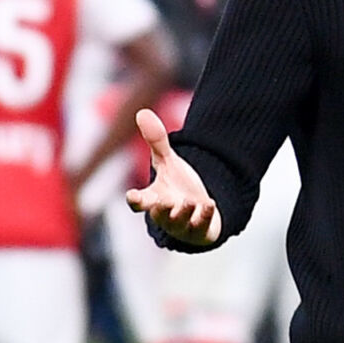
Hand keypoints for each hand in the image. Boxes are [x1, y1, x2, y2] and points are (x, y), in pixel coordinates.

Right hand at [125, 109, 221, 245]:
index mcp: (153, 198)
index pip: (139, 202)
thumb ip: (156, 141)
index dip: (135, 199)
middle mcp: (165, 214)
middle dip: (160, 211)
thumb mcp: (168, 163)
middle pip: (158, 215)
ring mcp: (182, 224)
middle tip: (163, 203)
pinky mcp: (200, 230)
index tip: (133, 196)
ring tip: (190, 202)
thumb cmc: (177, 186)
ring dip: (184, 213)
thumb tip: (142, 112)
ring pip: (179, 223)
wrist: (199, 207)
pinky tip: (210, 203)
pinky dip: (204, 217)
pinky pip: (200, 227)